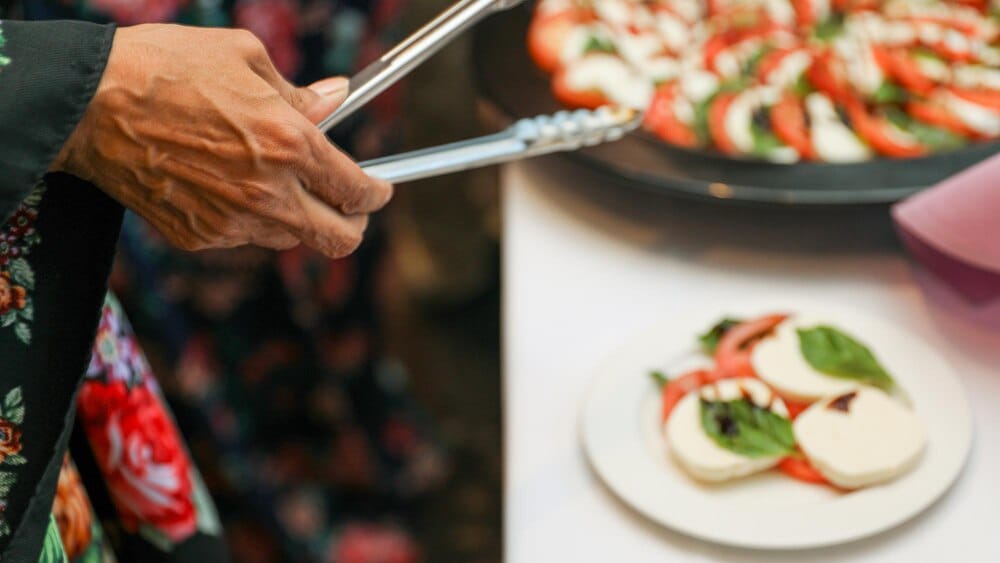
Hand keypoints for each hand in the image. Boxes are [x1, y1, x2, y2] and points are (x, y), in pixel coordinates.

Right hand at [52, 24, 391, 257]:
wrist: (88, 104)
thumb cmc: (166, 68)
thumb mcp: (245, 58)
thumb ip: (300, 92)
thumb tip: (338, 99)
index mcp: (290, 144)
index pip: (357, 189)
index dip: (377, 193)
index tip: (379, 190)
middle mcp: (269, 192)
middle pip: (339, 239)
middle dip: (354, 225)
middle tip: (349, 207)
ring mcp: (233, 222)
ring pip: (290, 239)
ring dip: (297, 217)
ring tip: (274, 181)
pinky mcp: (199, 238)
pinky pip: (243, 237)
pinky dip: (249, 219)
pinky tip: (227, 184)